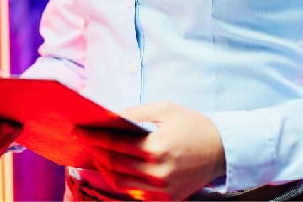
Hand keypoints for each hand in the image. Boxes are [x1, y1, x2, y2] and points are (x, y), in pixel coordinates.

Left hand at [78, 101, 225, 200]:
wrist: (221, 150)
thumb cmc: (191, 125)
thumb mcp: (164, 109)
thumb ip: (134, 112)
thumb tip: (108, 116)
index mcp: (157, 147)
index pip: (114, 144)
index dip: (94, 137)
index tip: (81, 131)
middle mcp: (158, 172)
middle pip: (113, 165)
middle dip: (95, 151)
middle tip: (84, 141)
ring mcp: (162, 189)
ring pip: (120, 182)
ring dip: (104, 168)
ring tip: (96, 154)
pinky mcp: (166, 199)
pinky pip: (135, 193)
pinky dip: (121, 180)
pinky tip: (114, 168)